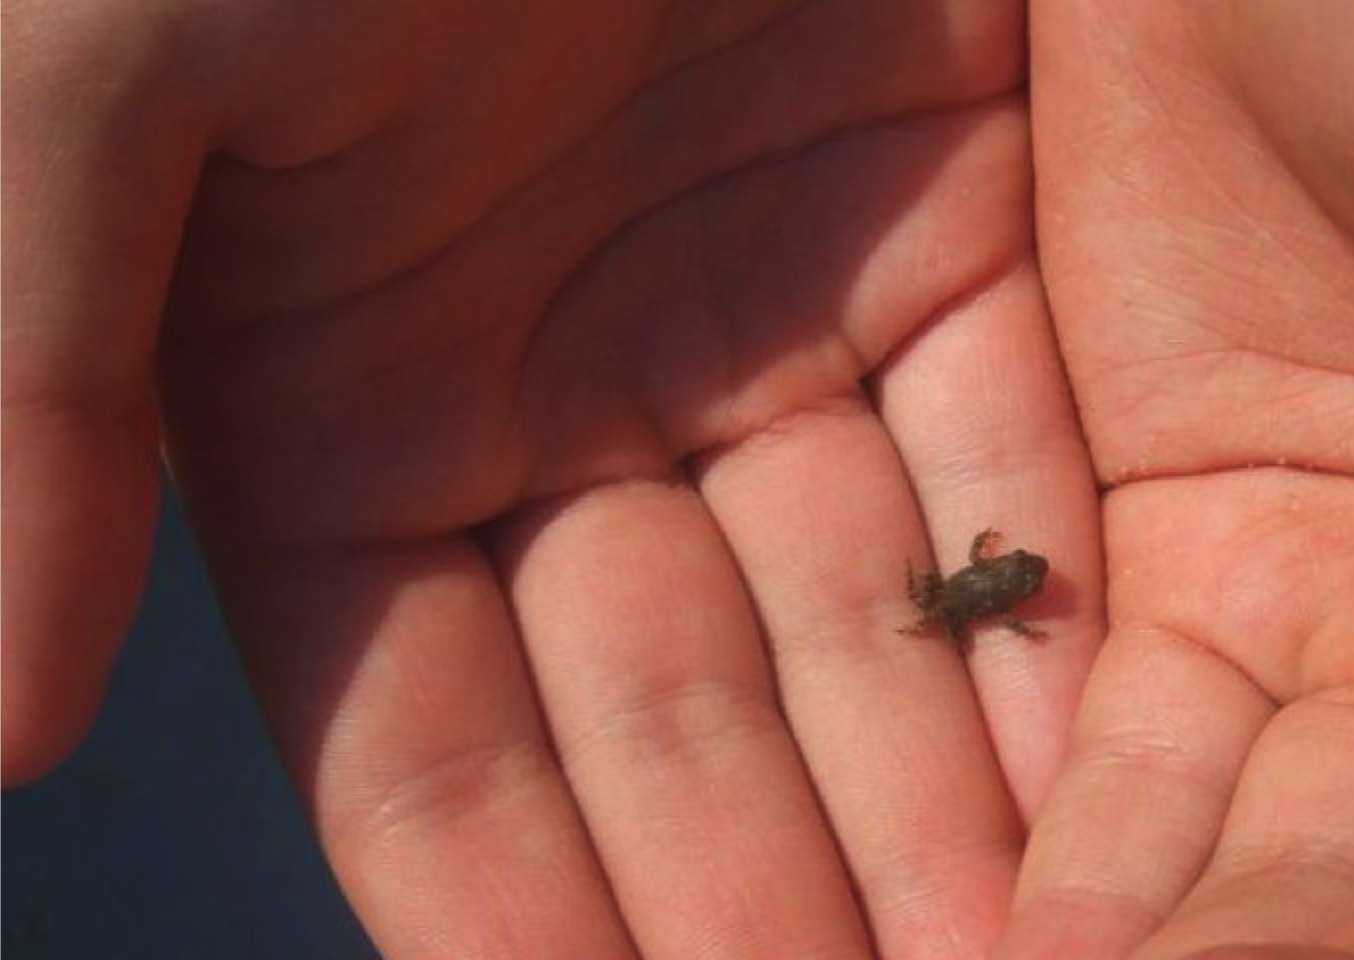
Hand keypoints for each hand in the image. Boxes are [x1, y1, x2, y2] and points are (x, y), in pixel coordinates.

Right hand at [3, 2, 1101, 955]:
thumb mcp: (87, 83)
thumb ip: (23, 395)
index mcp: (329, 403)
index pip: (432, 753)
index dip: (521, 926)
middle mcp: (549, 387)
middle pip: (673, 722)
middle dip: (766, 905)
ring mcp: (751, 306)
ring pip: (854, 621)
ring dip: (930, 800)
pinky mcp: (931, 208)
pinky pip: (1001, 453)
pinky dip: (1044, 605)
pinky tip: (1095, 767)